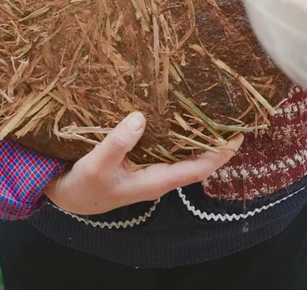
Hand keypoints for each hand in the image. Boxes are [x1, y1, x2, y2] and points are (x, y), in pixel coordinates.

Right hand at [43, 111, 243, 215]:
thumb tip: (140, 117)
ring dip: (199, 136)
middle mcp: (159, 176)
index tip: (237, 137)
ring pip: (183, 153)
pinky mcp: (143, 160)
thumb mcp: (98, 164)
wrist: (69, 196)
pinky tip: (180, 114)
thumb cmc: (85, 184)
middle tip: (232, 114)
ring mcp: (152, 169)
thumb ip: (117, 143)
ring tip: (214, 110)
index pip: (196, 169)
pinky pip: (168, 147)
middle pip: (196, 160)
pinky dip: (180, 132)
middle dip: (215, 142)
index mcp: (155, 181)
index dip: (218, 155)